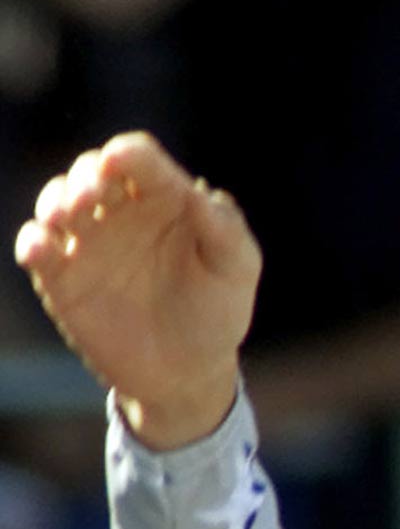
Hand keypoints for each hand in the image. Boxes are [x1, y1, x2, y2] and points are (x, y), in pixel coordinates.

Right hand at [14, 130, 259, 448]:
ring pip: (58, 201)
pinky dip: (33, 243)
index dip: (129, 154)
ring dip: (56, 201)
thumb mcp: (237, 269)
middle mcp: (119, 210)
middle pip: (92, 172)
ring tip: (64, 218)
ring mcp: (88, 241)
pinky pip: (37, 247)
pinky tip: (40, 250)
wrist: (189, 374)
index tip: (120, 159)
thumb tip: (201, 193)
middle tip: (92, 196)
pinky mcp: (63, 276)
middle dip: (87, 176)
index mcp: (162, 197)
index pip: (140, 161)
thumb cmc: (217, 311)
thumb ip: (225, 230)